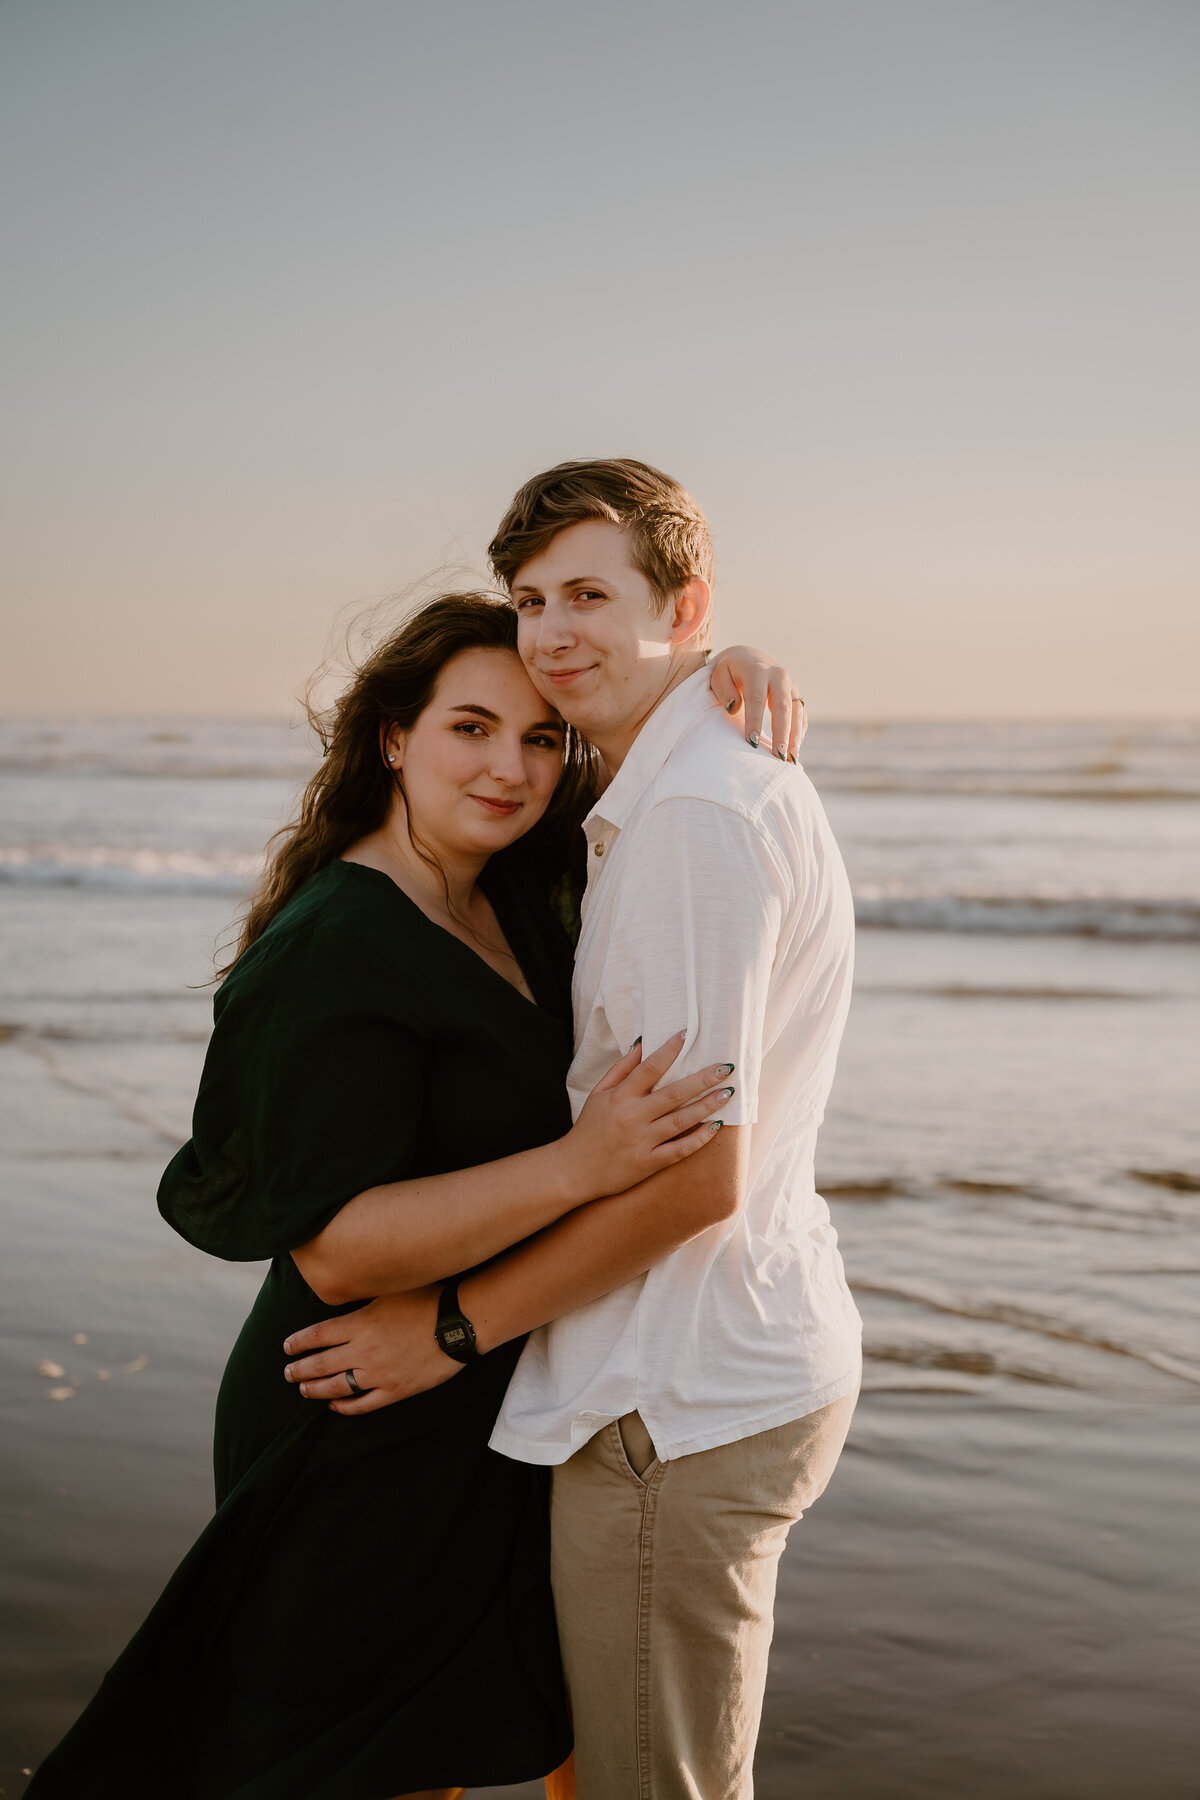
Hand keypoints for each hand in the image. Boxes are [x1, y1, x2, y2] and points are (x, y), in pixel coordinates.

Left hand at [282, 1287, 458, 1414]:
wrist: (459, 1324)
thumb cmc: (428, 1300)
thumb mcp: (390, 1290)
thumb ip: (364, 1297)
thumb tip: (343, 1295)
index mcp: (360, 1324)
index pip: (317, 1336)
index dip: (298, 1343)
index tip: (286, 1348)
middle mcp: (364, 1351)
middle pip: (320, 1363)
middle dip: (299, 1370)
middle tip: (287, 1373)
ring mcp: (379, 1374)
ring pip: (337, 1386)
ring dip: (316, 1389)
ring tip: (304, 1389)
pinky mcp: (395, 1390)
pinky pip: (363, 1404)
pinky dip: (345, 1407)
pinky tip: (334, 1406)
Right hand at [563, 1031, 732, 1203]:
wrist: (573, 1170)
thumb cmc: (588, 1129)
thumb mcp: (598, 1094)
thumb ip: (621, 1069)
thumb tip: (642, 1043)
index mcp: (619, 1097)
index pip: (649, 1067)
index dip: (669, 1050)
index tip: (688, 1034)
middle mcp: (632, 1117)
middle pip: (674, 1093)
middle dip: (703, 1079)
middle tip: (726, 1068)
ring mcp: (641, 1141)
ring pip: (681, 1120)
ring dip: (708, 1106)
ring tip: (728, 1093)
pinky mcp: (648, 1164)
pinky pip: (679, 1150)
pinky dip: (699, 1139)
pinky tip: (716, 1126)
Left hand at [708, 646, 806, 759]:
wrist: (747, 658)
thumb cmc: (729, 673)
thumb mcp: (718, 676)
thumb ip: (724, 691)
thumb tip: (734, 708)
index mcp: (757, 670)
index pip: (757, 698)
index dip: (755, 721)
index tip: (752, 743)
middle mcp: (778, 676)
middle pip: (783, 706)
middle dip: (782, 733)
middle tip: (778, 756)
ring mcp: (791, 686)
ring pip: (797, 712)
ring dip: (795, 737)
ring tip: (790, 761)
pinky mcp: (796, 696)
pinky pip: (801, 716)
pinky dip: (799, 734)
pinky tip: (793, 752)